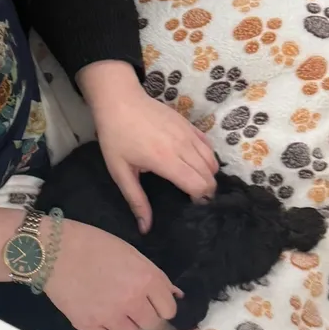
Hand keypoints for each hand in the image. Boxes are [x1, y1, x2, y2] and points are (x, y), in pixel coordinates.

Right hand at [45, 219, 179, 329]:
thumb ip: (153, 276)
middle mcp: (132, 301)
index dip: (162, 306)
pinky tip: (100, 317)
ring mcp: (110, 316)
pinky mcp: (88, 326)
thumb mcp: (130, 252)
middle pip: (152, 325)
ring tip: (114, 312)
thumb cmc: (92, 243)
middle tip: (133, 306)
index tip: (154, 303)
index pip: (169, 309)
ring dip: (126, 326)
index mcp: (146, 279)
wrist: (53, 249)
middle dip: (145, 316)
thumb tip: (174, 294)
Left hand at [78, 60, 217, 224]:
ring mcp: (188, 134)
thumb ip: (136, 200)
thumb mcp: (120, 171)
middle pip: (209, 175)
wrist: (120, 101)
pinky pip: (208, 145)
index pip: (199, 185)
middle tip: (192, 197)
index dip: (200, 199)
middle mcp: (182, 147)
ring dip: (207, 174)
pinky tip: (193, 163)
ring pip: (212, 160)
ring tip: (193, 181)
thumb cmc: (116, 137)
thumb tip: (145, 228)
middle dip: (206, 190)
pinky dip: (206, 158)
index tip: (190, 205)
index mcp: (166, 160)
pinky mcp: (189, 125)